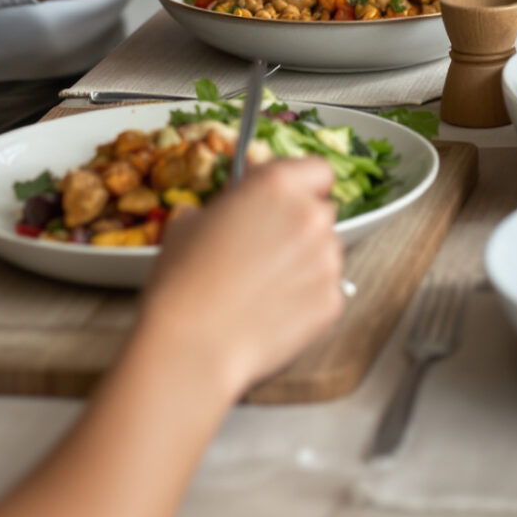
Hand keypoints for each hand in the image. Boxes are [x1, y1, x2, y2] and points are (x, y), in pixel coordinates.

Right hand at [144, 156, 345, 388]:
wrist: (192, 346)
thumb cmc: (183, 284)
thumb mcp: (186, 224)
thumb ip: (221, 208)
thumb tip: (224, 213)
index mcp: (278, 185)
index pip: (316, 170)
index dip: (301, 185)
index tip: (284, 199)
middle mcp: (311, 216)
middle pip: (321, 211)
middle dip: (298, 226)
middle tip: (266, 247)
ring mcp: (328, 260)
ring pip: (326, 252)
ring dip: (304, 261)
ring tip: (264, 286)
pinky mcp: (333, 300)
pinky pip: (325, 290)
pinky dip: (305, 297)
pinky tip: (272, 310)